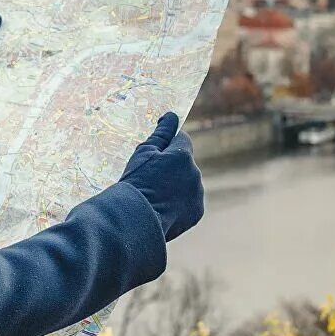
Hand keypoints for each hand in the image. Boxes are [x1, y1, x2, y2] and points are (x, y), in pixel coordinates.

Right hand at [116, 112, 204, 242]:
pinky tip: (163, 208)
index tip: (154, 157)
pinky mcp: (197, 212)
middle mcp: (195, 172)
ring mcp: (198, 193)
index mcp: (183, 155)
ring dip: (176, 186)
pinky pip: (190, 201)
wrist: (136, 219)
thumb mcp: (143, 153)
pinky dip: (180, 203)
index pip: (181, 140)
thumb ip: (161, 133)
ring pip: (188, 183)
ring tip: (155, 197)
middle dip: (172, 168)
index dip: (167, 147)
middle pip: (185, 164)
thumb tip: (171, 116)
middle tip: (150, 181)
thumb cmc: (136, 182)